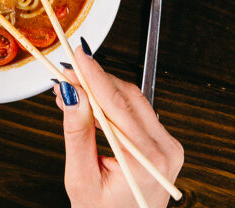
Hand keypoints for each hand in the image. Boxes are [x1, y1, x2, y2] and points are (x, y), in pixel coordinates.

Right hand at [54, 48, 183, 207]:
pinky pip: (136, 111)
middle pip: (126, 97)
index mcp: (148, 160)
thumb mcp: (81, 179)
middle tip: (66, 73)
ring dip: (101, 89)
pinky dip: (112, 102)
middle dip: (94, 80)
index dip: (94, 75)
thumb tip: (72, 94)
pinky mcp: (162, 143)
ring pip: (132, 99)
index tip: (77, 56)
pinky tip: (91, 101)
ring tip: (72, 88)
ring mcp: (168, 146)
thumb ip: (77, 134)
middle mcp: (165, 150)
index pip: (117, 104)